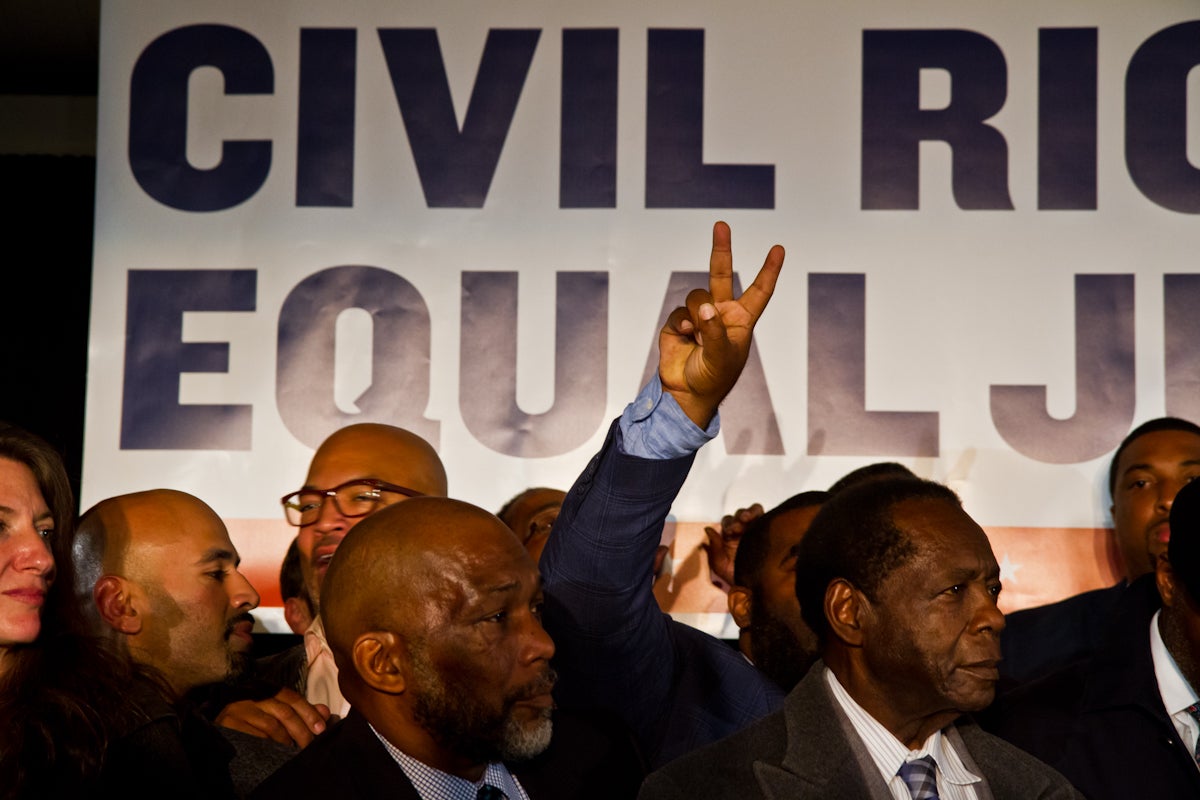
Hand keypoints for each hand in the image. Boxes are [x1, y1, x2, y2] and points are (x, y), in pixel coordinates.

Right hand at [215, 687, 331, 747]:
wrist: (212, 730)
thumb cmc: (250, 720)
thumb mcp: (274, 710)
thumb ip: (300, 710)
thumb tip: (324, 712)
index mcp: (265, 688)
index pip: (291, 697)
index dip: (308, 712)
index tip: (320, 728)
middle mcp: (252, 695)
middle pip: (284, 712)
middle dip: (301, 730)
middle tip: (310, 745)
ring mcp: (239, 709)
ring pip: (271, 725)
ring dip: (287, 741)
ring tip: (294, 751)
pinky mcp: (228, 724)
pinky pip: (254, 737)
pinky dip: (268, 745)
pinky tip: (275, 753)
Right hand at [659, 221, 783, 427]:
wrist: (685, 393)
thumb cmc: (713, 378)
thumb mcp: (723, 357)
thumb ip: (716, 332)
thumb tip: (705, 308)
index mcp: (741, 320)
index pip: (759, 291)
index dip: (769, 270)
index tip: (779, 249)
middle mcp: (721, 313)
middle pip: (721, 275)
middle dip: (721, 249)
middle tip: (722, 225)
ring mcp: (699, 316)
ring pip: (697, 295)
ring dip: (697, 312)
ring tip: (698, 334)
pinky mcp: (679, 323)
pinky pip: (680, 311)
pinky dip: (682, 323)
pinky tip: (685, 337)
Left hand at [702, 503, 764, 589]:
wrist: (756, 591)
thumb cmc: (737, 579)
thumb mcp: (720, 566)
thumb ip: (714, 548)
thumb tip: (708, 528)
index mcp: (731, 537)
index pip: (729, 522)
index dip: (729, 524)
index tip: (730, 533)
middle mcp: (744, 531)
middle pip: (740, 515)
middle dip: (738, 518)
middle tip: (738, 528)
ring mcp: (758, 530)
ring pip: (755, 512)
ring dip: (750, 512)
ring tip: (747, 519)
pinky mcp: (772, 533)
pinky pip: (768, 518)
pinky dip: (763, 516)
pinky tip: (761, 522)